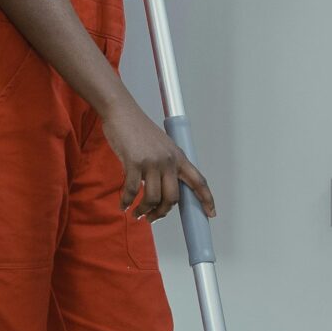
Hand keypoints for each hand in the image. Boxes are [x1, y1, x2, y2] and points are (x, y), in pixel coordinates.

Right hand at [101, 93, 216, 222]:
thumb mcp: (161, 145)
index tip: (210, 213)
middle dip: (162, 213)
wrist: (121, 112)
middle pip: (172, 197)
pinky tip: (123, 205)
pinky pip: (131, 190)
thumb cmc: (138, 128)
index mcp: (178, 156)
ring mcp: (151, 162)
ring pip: (152, 198)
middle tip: (153, 218)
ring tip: (136, 214)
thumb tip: (162, 186)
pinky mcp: (134, 162)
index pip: (198, 181)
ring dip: (144, 211)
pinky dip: (126, 202)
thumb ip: (166, 164)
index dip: (206, 198)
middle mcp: (168, 161)